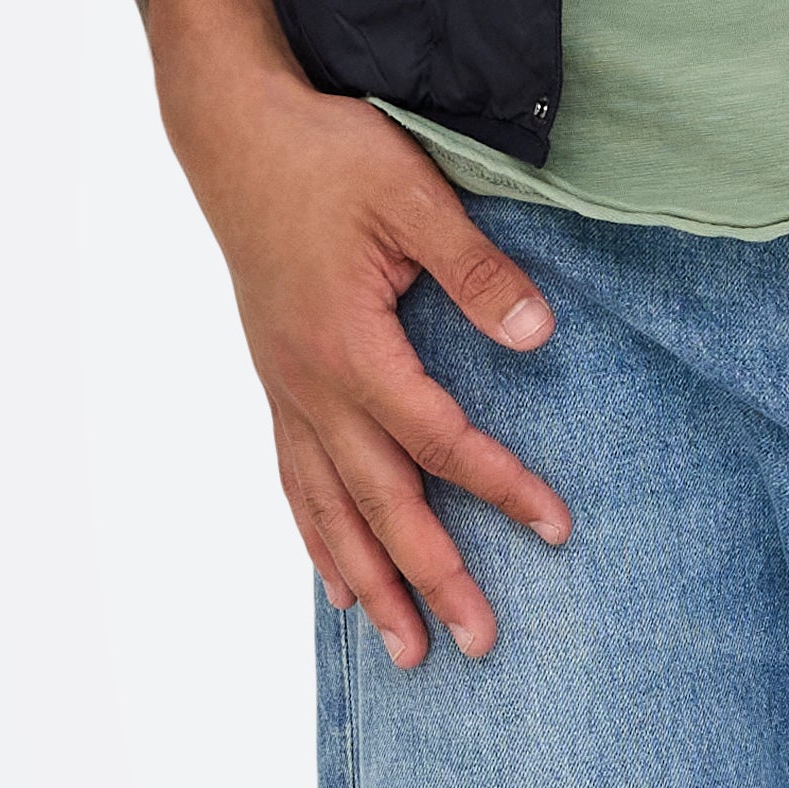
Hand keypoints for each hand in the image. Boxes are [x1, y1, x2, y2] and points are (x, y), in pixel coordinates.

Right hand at [169, 64, 569, 669]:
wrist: (233, 134)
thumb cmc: (324, 155)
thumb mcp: (412, 196)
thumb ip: (476, 271)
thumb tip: (538, 336)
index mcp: (349, 347)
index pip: (438, 439)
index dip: (499, 487)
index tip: (555, 528)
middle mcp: (311, 387)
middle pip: (380, 505)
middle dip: (432, 579)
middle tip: (478, 644)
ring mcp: (287, 392)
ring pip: (329, 512)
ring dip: (371, 586)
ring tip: (407, 654)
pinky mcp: (278, 384)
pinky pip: (297, 483)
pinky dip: (319, 542)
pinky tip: (340, 587)